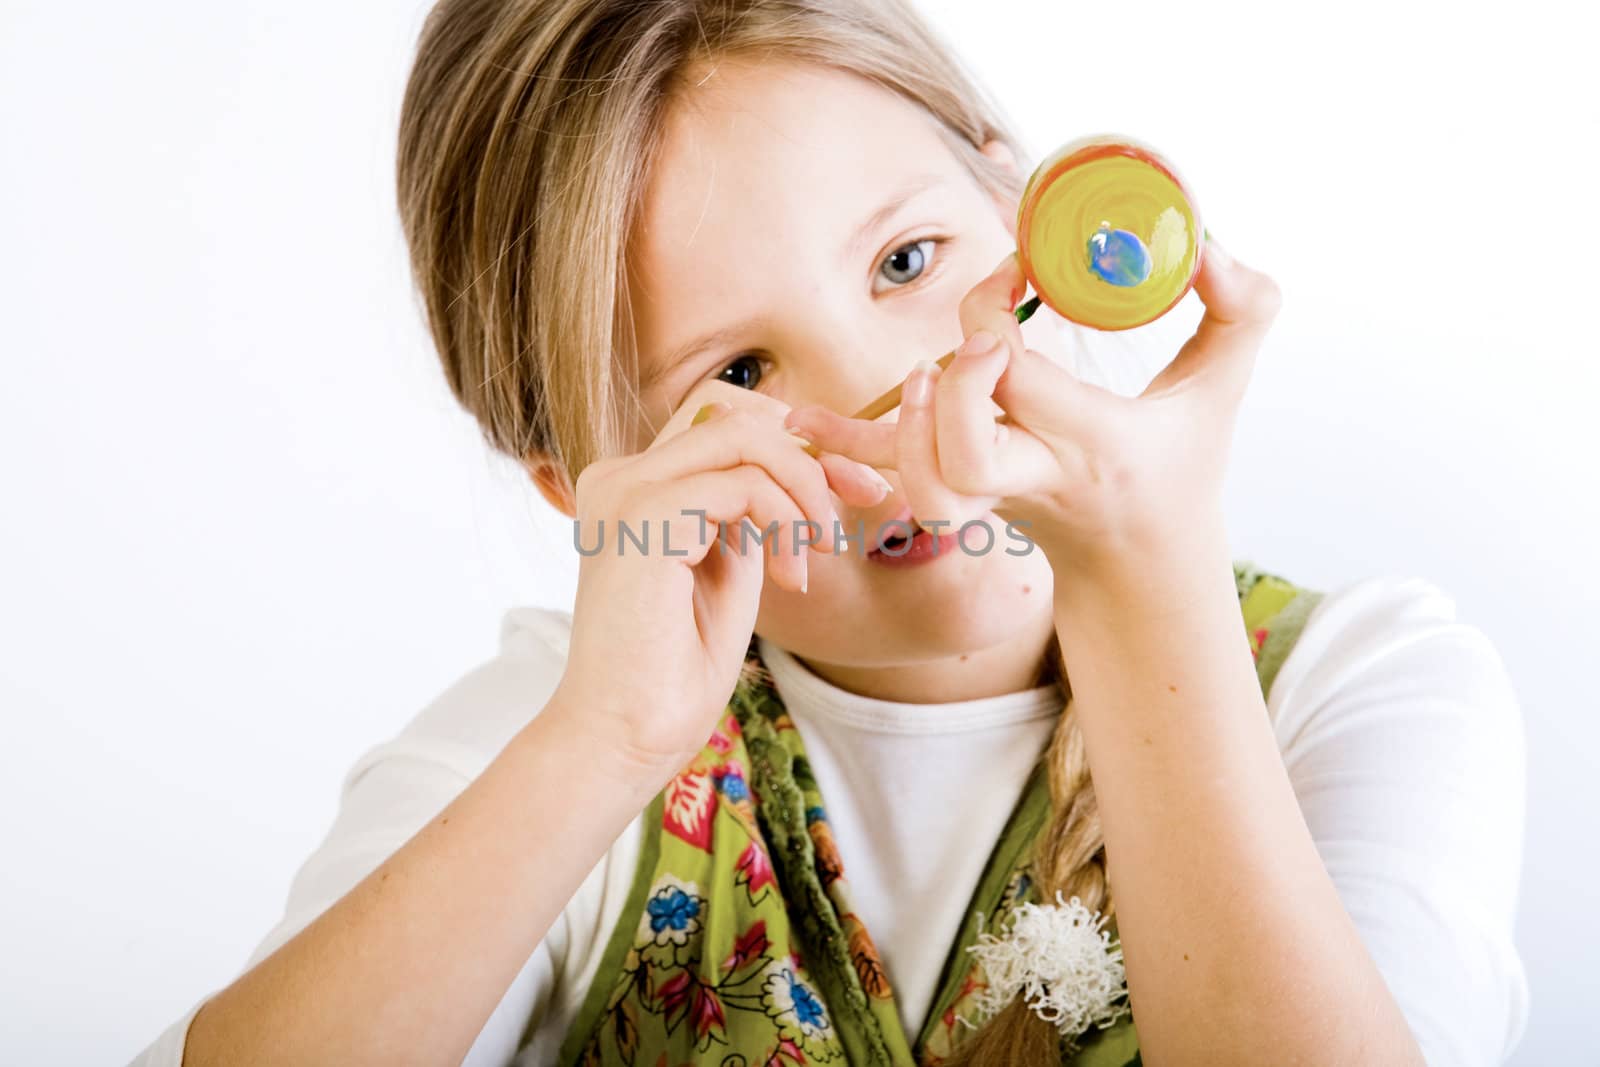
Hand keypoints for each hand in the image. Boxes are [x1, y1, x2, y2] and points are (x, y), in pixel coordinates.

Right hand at [551, 379, 889, 784]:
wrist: (625, 735)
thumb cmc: (674, 671)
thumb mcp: (729, 568)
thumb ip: (748, 511)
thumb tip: (804, 463)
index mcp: (634, 486)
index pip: (724, 422)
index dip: (798, 446)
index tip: (854, 492)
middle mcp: (620, 476)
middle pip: (737, 415)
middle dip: (814, 456)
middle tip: (860, 507)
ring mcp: (625, 490)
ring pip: (745, 437)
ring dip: (804, 489)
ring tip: (819, 553)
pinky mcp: (643, 515)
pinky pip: (744, 483)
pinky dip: (785, 521)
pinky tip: (791, 578)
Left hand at [781, 237, 1281, 595]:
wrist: (1138, 561)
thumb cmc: (1179, 464)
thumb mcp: (1222, 388)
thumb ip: (1243, 311)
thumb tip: (1210, 246)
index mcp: (1089, 444)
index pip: (1021, 381)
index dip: (999, 315)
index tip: (1019, 266)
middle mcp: (1030, 476)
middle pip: (963, 457)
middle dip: (954, 392)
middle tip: (981, 345)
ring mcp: (986, 495)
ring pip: (917, 487)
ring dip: (896, 430)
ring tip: (918, 379)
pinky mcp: (955, 495)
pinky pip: (885, 481)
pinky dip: (843, 452)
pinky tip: (802, 423)